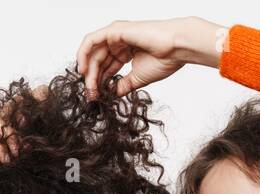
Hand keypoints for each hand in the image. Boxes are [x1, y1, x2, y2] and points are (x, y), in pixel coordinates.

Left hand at [75, 17, 228, 99]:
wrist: (176, 48)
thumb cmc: (165, 59)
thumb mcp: (138, 78)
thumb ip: (124, 85)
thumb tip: (113, 93)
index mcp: (126, 51)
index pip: (106, 66)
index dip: (99, 81)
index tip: (96, 96)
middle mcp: (119, 41)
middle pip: (98, 60)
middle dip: (91, 78)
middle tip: (90, 94)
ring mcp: (116, 34)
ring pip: (93, 52)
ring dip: (88, 70)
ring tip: (88, 86)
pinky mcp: (114, 30)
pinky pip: (91, 41)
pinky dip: (83, 54)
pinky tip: (82, 68)